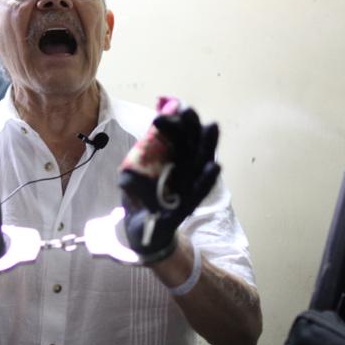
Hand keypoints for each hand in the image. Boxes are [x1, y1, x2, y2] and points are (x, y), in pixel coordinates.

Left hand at [119, 107, 219, 261]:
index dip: (174, 121)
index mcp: (170, 162)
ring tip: (212, 127)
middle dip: (190, 127)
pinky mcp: (183, 209)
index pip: (175, 136)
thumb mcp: (130, 178)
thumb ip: (136, 159)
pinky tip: (214, 166)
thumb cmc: (140, 202)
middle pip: (190, 145)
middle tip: (187, 110)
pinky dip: (205, 180)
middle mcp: (183, 172)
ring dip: (207, 146)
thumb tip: (132, 142)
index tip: (167, 108)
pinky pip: (197, 193)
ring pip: (200, 164)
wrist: (141, 236)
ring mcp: (186, 189)